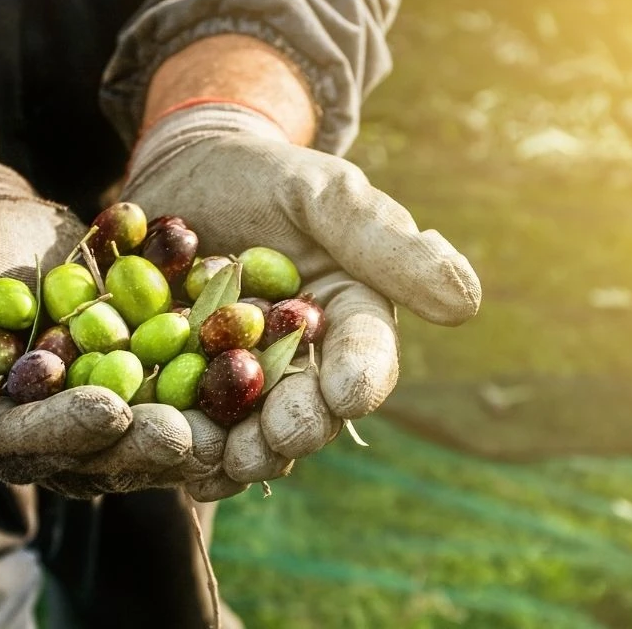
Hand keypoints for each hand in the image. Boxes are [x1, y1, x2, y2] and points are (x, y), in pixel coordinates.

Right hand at [0, 157, 204, 496]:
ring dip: (195, 429)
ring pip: (152, 432)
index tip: (108, 412)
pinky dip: (217, 384)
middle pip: (104, 452)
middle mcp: (54, 436)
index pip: (33, 442)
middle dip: (146, 443)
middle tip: (189, 434)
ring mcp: (103, 411)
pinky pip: (182, 388)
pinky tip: (256, 374)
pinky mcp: (143, 382)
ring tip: (235, 420)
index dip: (70, 430)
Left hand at [122, 104, 481, 499]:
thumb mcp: (324, 192)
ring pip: (247, 429)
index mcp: (348, 318)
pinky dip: (177, 439)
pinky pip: (185, 421)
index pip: (366, 355)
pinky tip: (165, 452)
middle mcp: (301, 362)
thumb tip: (466, 303)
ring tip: (217, 460)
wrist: (185, 171)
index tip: (347, 395)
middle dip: (295, 429)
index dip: (360, 378)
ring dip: (235, 451)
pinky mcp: (184, 383)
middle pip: (307, 408)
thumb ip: (384, 242)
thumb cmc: (265, 174)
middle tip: (275, 441)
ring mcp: (240, 380)